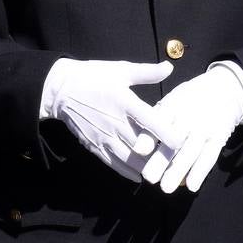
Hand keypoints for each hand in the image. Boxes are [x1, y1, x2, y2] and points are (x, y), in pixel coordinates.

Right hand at [39, 59, 174, 180]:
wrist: (60, 90)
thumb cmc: (93, 76)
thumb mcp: (121, 70)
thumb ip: (147, 72)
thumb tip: (170, 67)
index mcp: (124, 101)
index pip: (150, 121)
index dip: (167, 133)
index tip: (181, 142)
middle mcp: (115, 122)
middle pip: (143, 145)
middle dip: (160, 155)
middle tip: (177, 161)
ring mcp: (104, 136)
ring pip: (130, 159)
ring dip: (146, 166)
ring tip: (162, 171)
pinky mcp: (94, 145)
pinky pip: (113, 164)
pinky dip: (127, 172)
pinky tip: (139, 176)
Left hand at [140, 65, 242, 193]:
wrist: (224, 90)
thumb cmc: (187, 100)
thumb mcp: (171, 101)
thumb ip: (155, 120)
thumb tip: (138, 145)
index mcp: (173, 105)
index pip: (160, 121)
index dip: (149, 135)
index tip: (138, 150)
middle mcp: (189, 116)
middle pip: (174, 140)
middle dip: (162, 159)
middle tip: (149, 177)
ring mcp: (205, 128)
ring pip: (190, 151)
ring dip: (178, 170)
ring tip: (166, 188)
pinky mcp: (219, 137)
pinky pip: (209, 156)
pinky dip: (201, 171)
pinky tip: (191, 186)